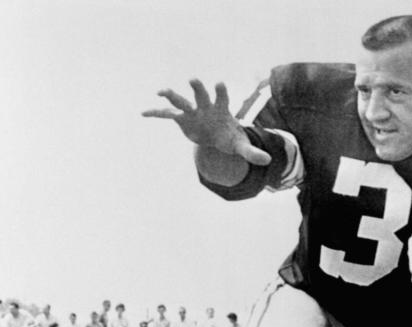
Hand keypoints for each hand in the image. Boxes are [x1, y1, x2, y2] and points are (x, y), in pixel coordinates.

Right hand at [142, 80, 270, 166]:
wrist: (217, 138)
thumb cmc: (230, 139)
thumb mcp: (241, 147)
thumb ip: (253, 153)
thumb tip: (268, 161)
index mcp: (221, 109)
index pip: (222, 97)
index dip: (220, 91)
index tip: (219, 84)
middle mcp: (205, 106)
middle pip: (201, 93)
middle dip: (197, 88)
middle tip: (193, 80)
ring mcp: (192, 111)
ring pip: (181, 101)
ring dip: (172, 95)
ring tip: (161, 92)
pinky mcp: (182, 119)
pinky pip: (167, 115)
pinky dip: (155, 113)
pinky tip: (143, 113)